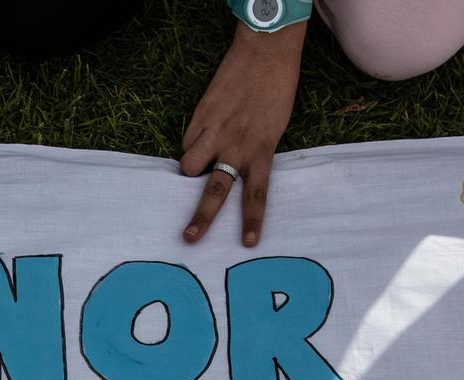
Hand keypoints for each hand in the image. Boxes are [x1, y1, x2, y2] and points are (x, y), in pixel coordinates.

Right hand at [179, 22, 305, 245]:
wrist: (265, 52)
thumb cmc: (275, 91)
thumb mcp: (273, 129)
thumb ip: (253, 153)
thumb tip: (228, 170)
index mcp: (261, 150)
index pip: (257, 195)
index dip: (252, 221)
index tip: (249, 243)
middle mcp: (236, 146)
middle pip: (215, 192)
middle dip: (201, 218)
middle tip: (189, 238)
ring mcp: (214, 132)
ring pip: (189, 166)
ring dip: (190, 170)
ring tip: (195, 166)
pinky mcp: (200, 116)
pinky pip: (187, 141)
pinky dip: (191, 143)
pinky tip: (201, 133)